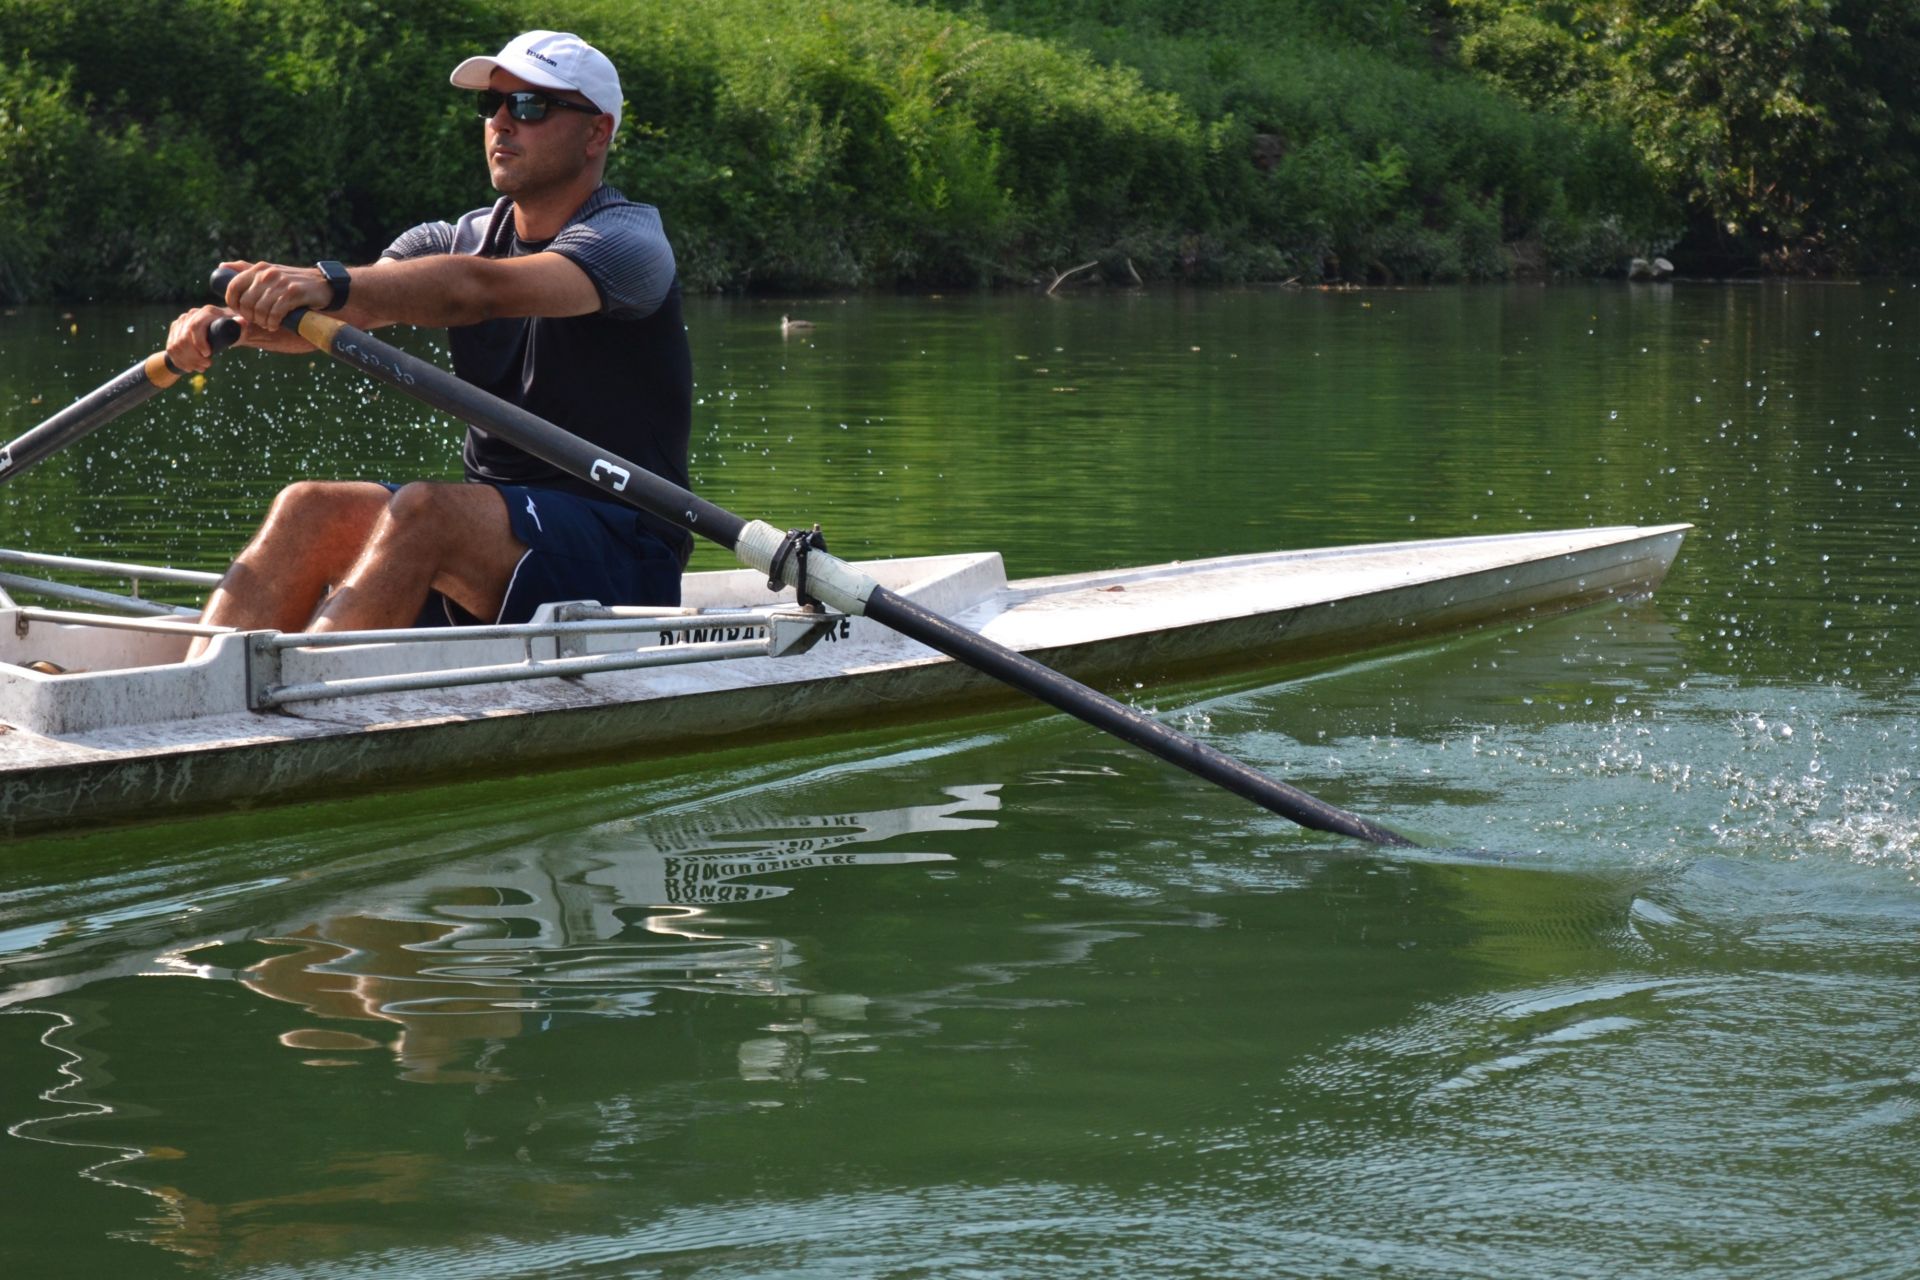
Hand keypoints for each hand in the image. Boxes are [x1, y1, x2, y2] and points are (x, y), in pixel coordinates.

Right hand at [165, 305, 241, 372]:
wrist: (223, 327)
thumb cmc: (233, 328)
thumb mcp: (239, 328)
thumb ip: (241, 325)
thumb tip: (242, 322)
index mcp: (207, 312)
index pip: (195, 326)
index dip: (199, 342)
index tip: (208, 355)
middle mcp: (191, 315)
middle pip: (184, 338)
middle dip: (194, 356)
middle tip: (207, 365)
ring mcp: (181, 322)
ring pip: (176, 345)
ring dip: (187, 360)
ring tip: (201, 368)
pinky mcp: (175, 330)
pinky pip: (171, 348)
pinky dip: (180, 361)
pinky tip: (189, 368)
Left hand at [216, 258, 330, 333]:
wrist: (324, 285)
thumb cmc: (294, 282)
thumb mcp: (270, 272)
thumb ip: (247, 270)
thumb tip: (222, 266)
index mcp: (258, 268)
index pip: (233, 287)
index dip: (234, 303)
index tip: (242, 312)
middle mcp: (267, 273)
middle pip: (246, 302)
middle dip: (250, 316)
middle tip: (258, 321)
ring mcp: (280, 282)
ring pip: (260, 309)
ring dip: (263, 321)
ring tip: (269, 324)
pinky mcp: (294, 293)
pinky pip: (275, 313)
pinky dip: (274, 322)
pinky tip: (276, 324)